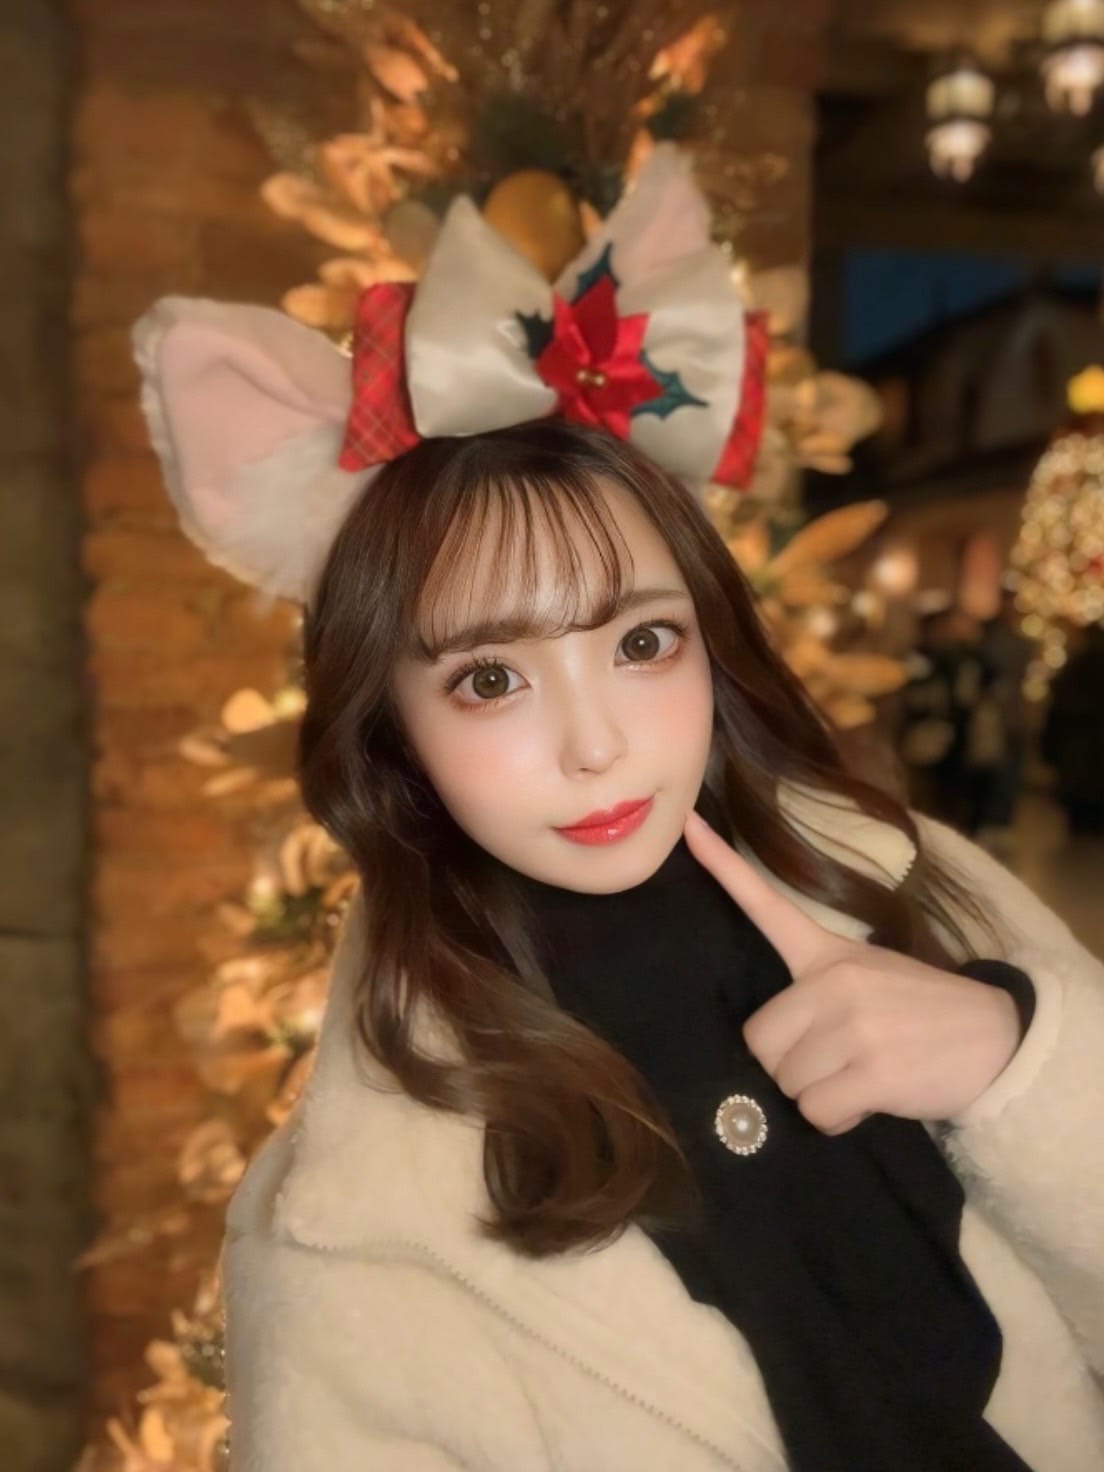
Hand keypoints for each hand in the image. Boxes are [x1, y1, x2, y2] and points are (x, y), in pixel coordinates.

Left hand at [684, 811, 1020, 1133]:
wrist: (997, 1039)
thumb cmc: (921, 1014)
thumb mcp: (870, 975)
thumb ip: (816, 993)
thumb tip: (769, 1046)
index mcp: (828, 953)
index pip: (765, 904)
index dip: (721, 867)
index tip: (686, 828)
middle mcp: (834, 982)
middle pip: (760, 1042)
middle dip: (790, 1064)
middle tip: (836, 1060)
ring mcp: (854, 1026)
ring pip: (787, 1083)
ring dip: (817, 1094)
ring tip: (861, 1074)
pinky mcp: (873, 1072)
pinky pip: (817, 1112)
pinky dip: (837, 1120)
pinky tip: (868, 1099)